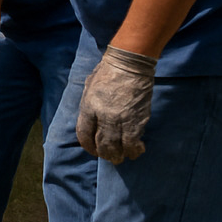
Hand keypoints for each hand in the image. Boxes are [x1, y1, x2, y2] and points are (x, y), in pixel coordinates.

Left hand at [76, 46, 156, 163]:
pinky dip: (135, 149)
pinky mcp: (137, 120)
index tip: (92, 150)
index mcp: (88, 107)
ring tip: (121, 157)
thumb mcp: (89, 87)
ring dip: (119, 155)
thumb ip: (88, 104)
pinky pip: (134, 141)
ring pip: (117, 146)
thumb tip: (90, 118)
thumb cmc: (108, 72)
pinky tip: (137, 151)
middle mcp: (103, 117)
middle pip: (101, 144)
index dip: (88, 146)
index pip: (83, 134)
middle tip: (109, 157)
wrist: (130, 64)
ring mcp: (121, 119)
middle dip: (104, 154)